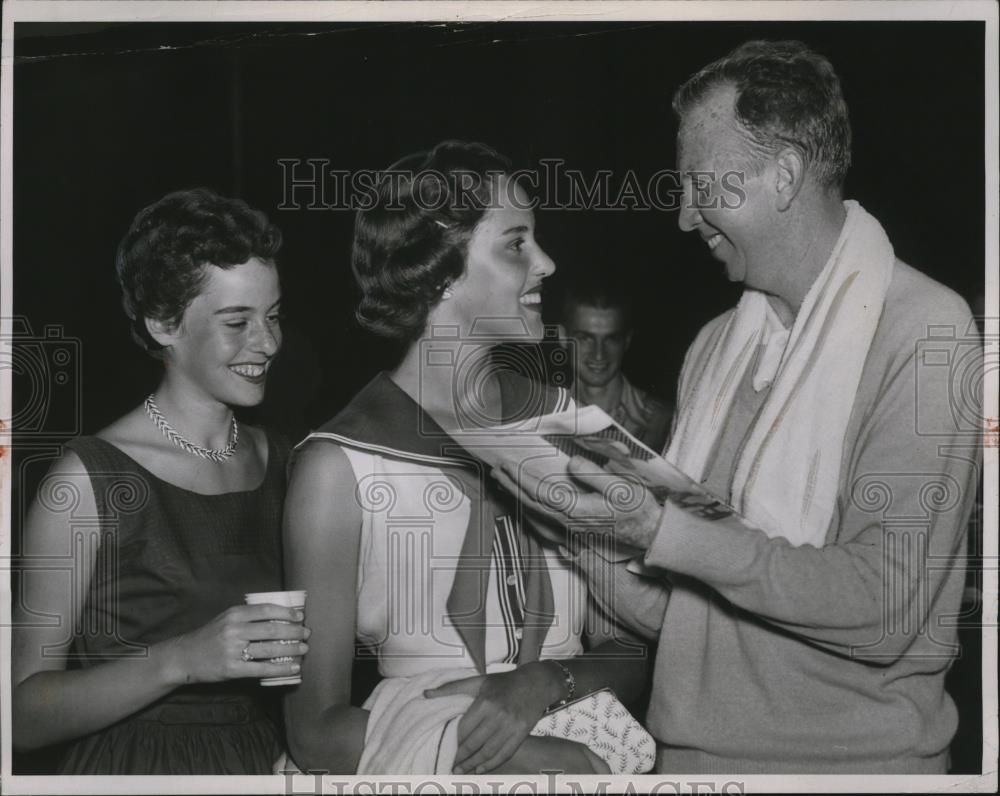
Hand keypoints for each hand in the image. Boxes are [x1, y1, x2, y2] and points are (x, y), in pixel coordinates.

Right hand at [163, 603, 309, 684]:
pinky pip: (261, 668)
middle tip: (307, 633)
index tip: (300, 616)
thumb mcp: (225, 618)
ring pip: (269, 649)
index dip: (286, 612)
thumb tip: (279, 616)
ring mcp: (232, 650)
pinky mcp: (232, 669)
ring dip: (291, 649)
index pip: (266, 610)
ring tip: (304, 649)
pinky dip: (280, 668)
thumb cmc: (209, 636)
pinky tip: (293, 667)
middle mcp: (234, 630)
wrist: (184, 657)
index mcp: (234, 614)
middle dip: (293, 631)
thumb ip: (247, 616)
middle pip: (271, 629)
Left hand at [424, 662, 560, 773]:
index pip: (463, 729)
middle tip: (449, 766)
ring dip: (472, 765)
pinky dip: (491, 765)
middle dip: (459, 758)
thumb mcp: (478, 681)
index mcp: (485, 702)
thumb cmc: (503, 682)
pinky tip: (479, 769)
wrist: (536, 683)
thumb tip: (426, 694)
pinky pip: (504, 754)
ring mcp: (511, 727)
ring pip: (488, 752)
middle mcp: (498, 716)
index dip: (452, 742)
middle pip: (474, 744)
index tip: (442, 750)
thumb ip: (451, 688)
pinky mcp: (521, 734)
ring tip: (460, 771)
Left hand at [492, 455, 662, 550]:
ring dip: (516, 495)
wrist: (649, 533)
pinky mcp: (573, 526)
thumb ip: (595, 475)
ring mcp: (569, 526)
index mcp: (578, 510)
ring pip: (535, 510)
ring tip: (502, 481)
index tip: (508, 464)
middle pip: (531, 503)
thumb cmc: (637, 508)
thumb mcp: (622, 486)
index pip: (541, 492)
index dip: (521, 479)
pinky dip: (528, 504)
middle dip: (511, 486)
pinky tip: (523, 498)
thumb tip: (570, 463)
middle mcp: (569, 521)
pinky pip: (543, 515)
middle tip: (495, 469)